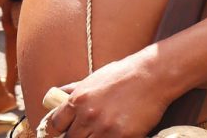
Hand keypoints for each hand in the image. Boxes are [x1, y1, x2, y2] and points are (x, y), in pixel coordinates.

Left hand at [47, 51, 168, 137]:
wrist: (151, 75)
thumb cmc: (123, 74)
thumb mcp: (94, 78)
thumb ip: (74, 89)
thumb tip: (56, 94)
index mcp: (77, 100)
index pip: (55, 125)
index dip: (59, 130)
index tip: (65, 130)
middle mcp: (87, 116)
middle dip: (74, 137)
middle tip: (84, 132)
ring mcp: (104, 128)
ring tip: (98, 133)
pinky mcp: (121, 137)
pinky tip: (113, 134)